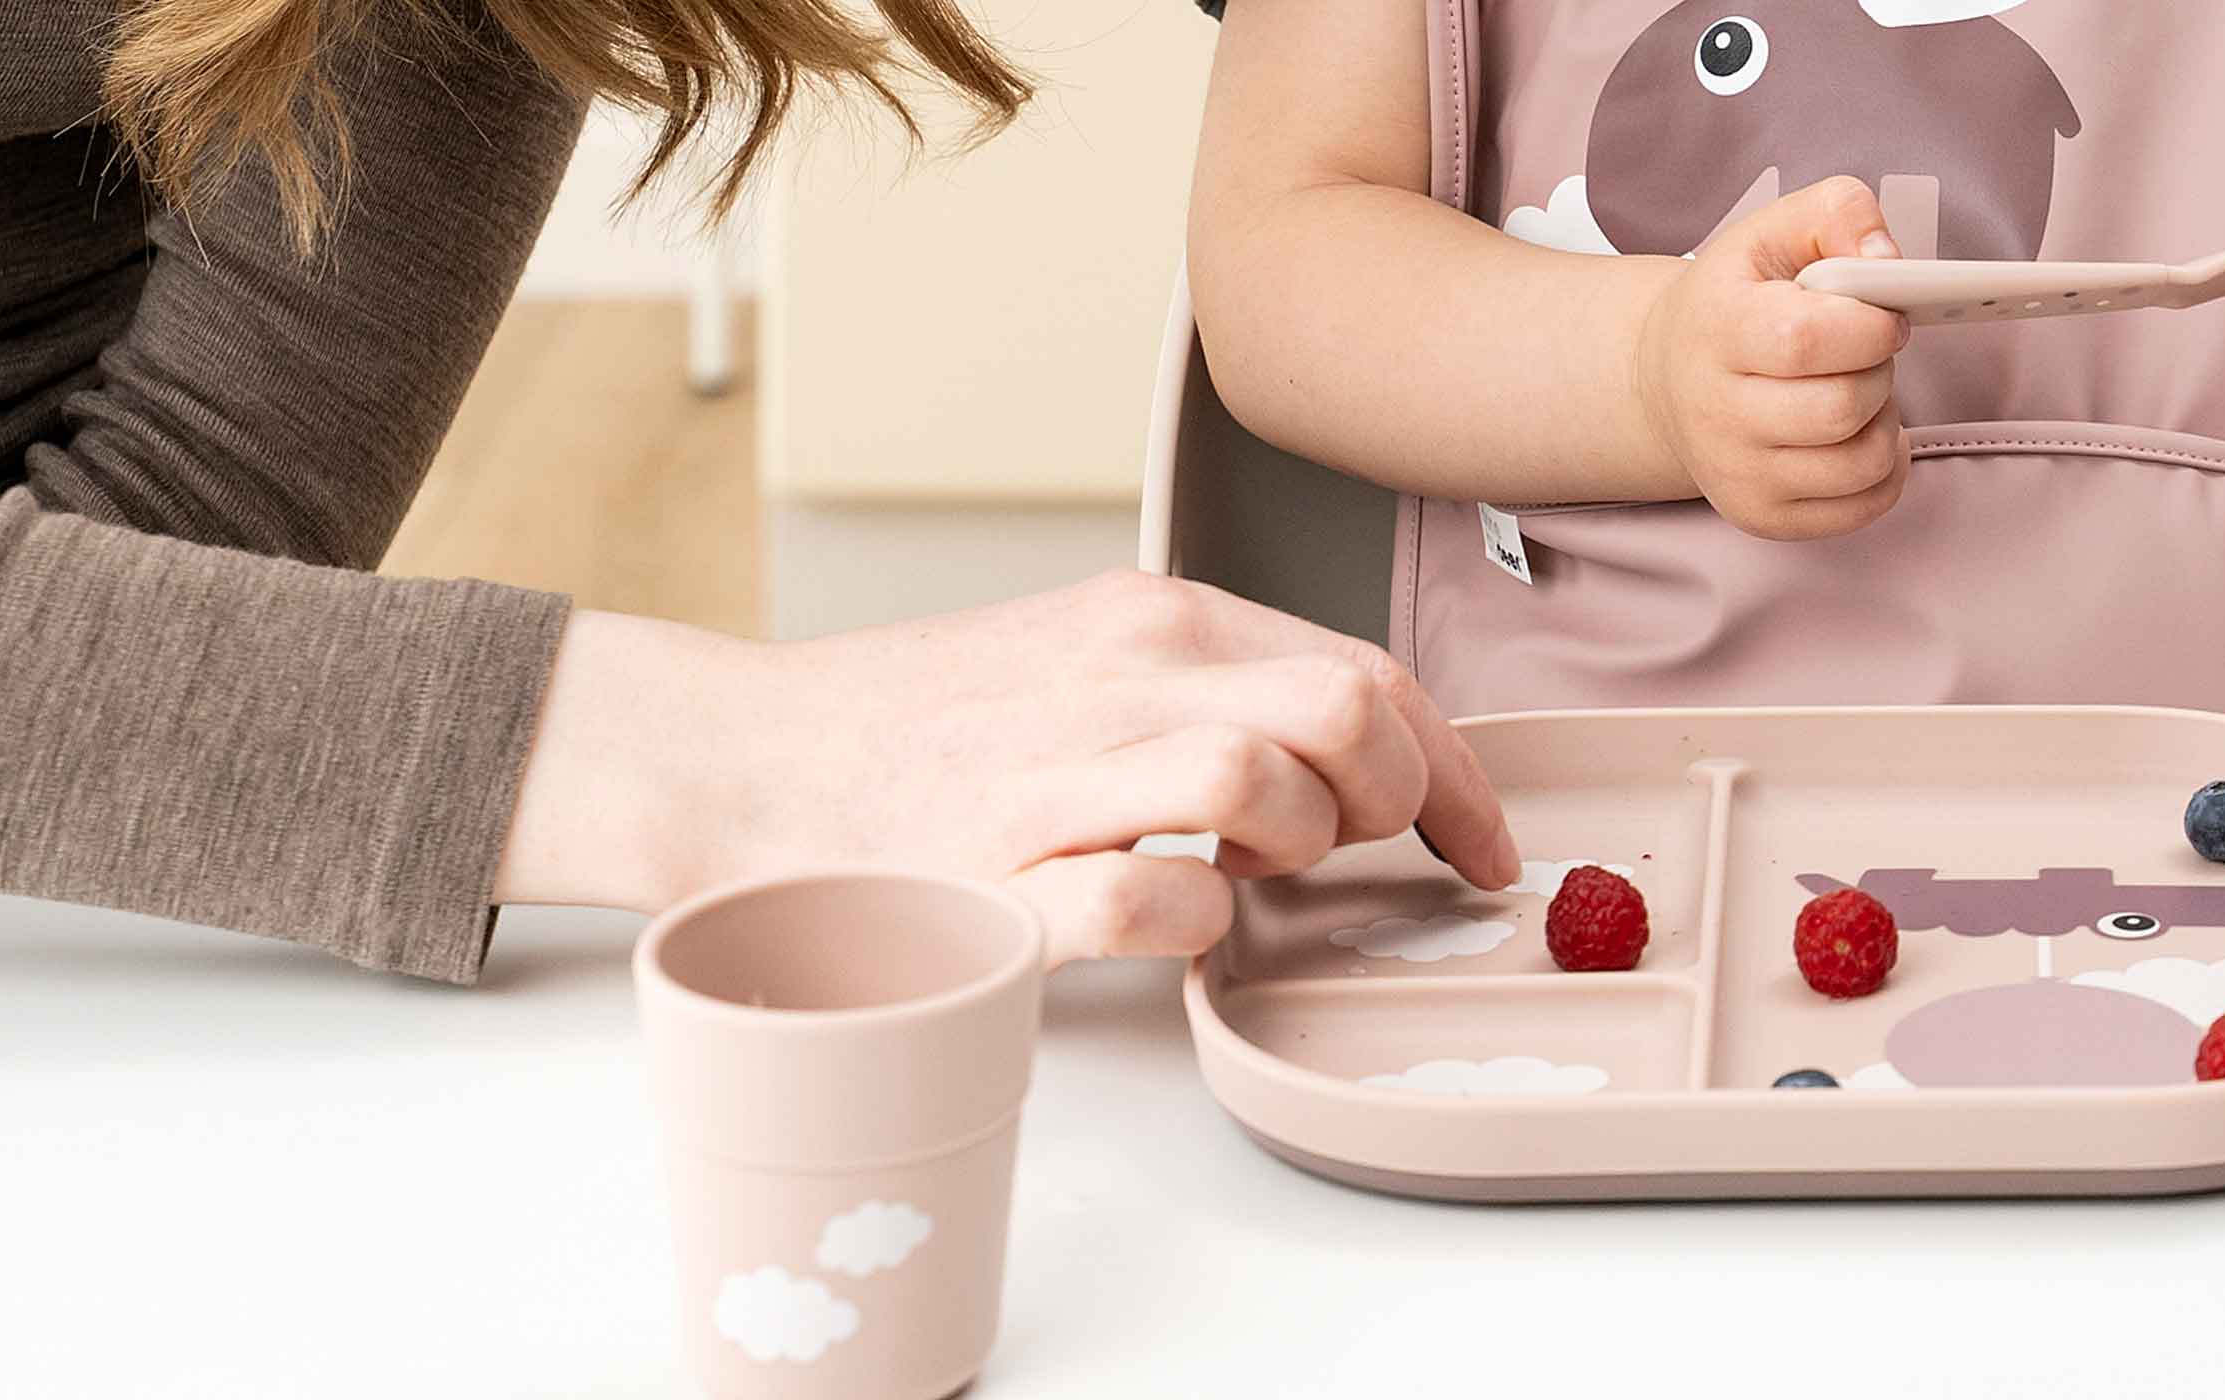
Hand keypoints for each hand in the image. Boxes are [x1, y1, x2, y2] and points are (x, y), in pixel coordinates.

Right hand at [495, 570, 1520, 966]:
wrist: (746, 761)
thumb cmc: (921, 728)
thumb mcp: (1085, 659)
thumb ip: (1215, 687)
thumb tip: (1349, 752)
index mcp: (1150, 616)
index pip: (1364, 669)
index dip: (1451, 767)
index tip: (1479, 837)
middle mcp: (1115, 674)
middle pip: (1344, 706)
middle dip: (1393, 793)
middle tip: (1352, 847)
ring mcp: (1055, 774)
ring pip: (1259, 776)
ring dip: (1292, 845)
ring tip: (1248, 873)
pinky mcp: (999, 879)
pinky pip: (1150, 897)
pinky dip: (1193, 920)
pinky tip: (1174, 919)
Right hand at [1632, 176, 1914, 540]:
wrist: (1668, 379)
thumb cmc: (1735, 301)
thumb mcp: (1774, 231)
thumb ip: (1839, 213)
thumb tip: (1889, 261)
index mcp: (1716, 328)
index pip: (1806, 339)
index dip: (1869, 326)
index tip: (1882, 314)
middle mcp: (1715, 411)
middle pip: (1841, 407)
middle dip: (1879, 373)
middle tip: (1866, 352)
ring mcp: (1737, 473)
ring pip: (1861, 462)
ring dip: (1884, 421)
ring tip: (1858, 391)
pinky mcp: (1762, 515)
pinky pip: (1863, 505)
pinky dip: (1884, 467)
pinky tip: (1859, 434)